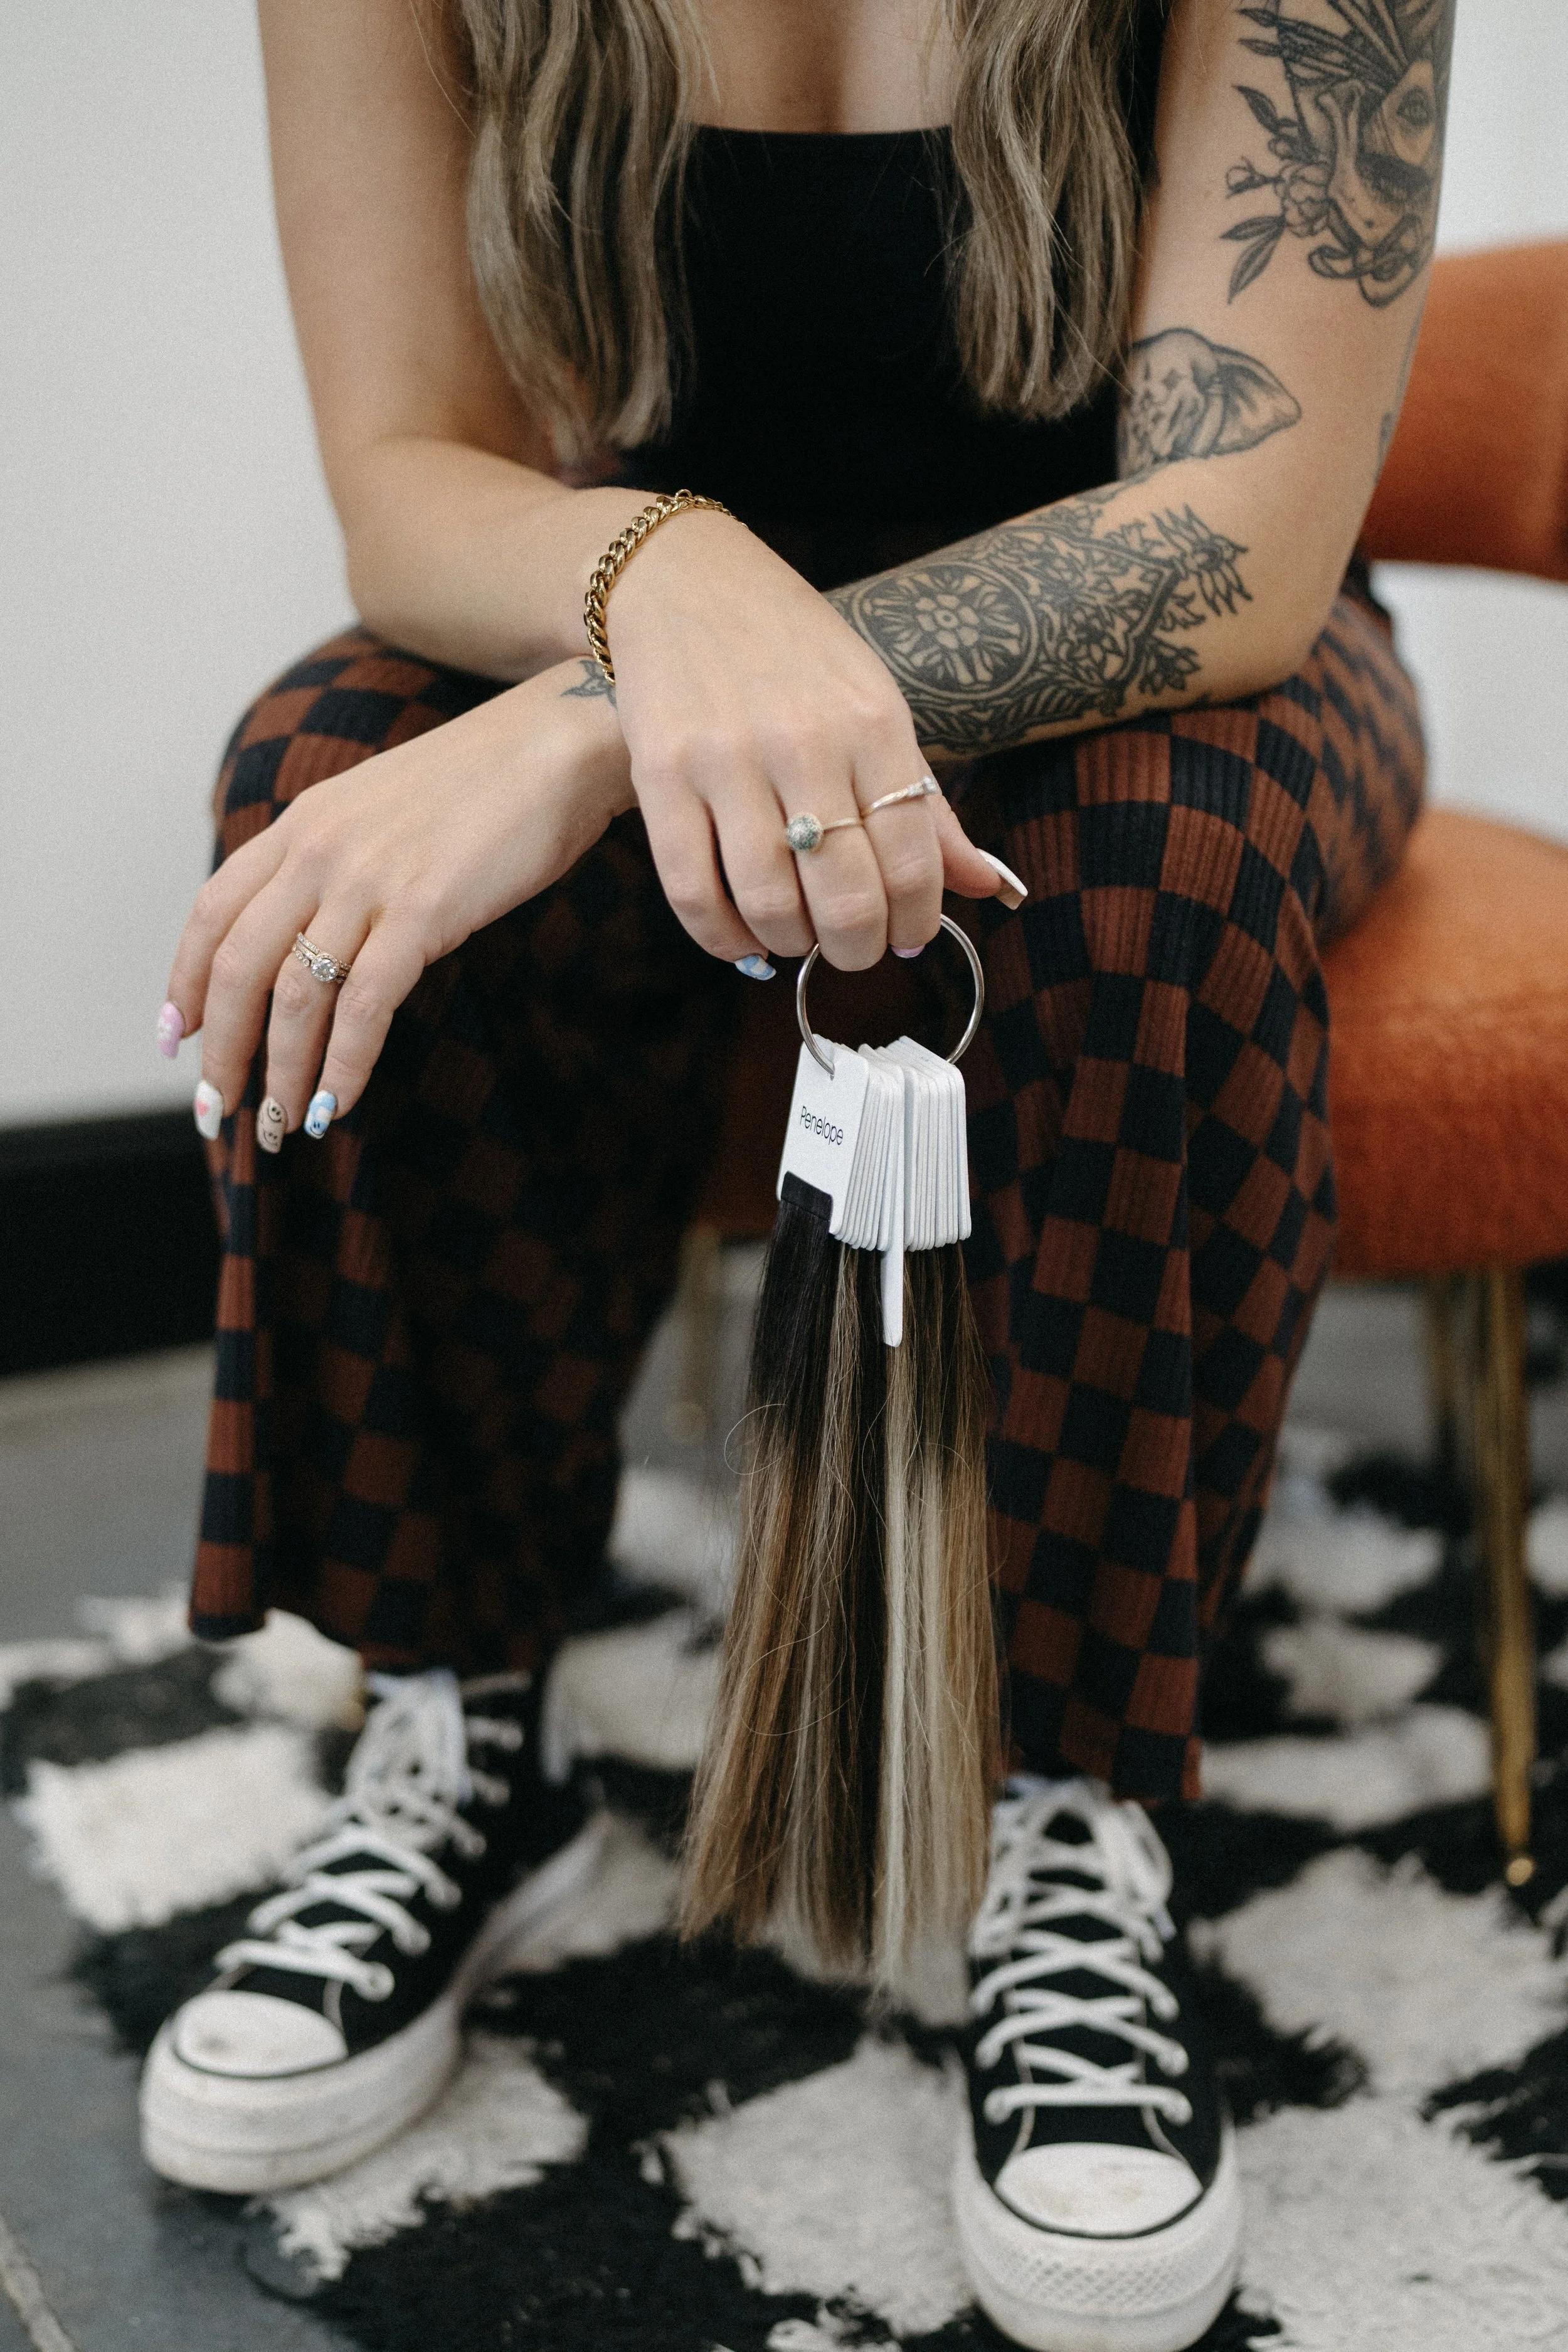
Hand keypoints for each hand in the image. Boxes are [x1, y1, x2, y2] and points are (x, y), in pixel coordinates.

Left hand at [165, 661, 633, 1136]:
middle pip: (238, 966)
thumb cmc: (485, 785)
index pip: (214, 911)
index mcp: (303, 824)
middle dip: (222, 1050)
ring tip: (285, 1125)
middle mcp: (318, 850)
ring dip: (282, 1073)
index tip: (177, 1035)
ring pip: (293, 997)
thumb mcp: (380, 811)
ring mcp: (368, 881)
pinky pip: (365, 1006)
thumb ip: (337, 862)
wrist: (557, 747)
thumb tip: (317, 936)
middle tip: (221, 1108)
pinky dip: (345, 1064)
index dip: (185, 981)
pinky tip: (339, 1103)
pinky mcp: (424, 911)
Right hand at [603, 513, 1013, 971]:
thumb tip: (984, 887)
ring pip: (768, 901)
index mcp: (873, 723)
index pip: (913, 861)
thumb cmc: (794, 653)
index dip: (915, 922)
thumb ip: (927, 804)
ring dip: (789, 942)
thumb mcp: (876, 707)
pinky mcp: (661, 772)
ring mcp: (727, 757)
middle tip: (851, 949)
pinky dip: (720, 936)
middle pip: (844, 895)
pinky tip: (740, 938)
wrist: (683, 579)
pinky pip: (692, 889)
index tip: (905, 938)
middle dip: (856, 947)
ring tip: (796, 935)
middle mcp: (804, 741)